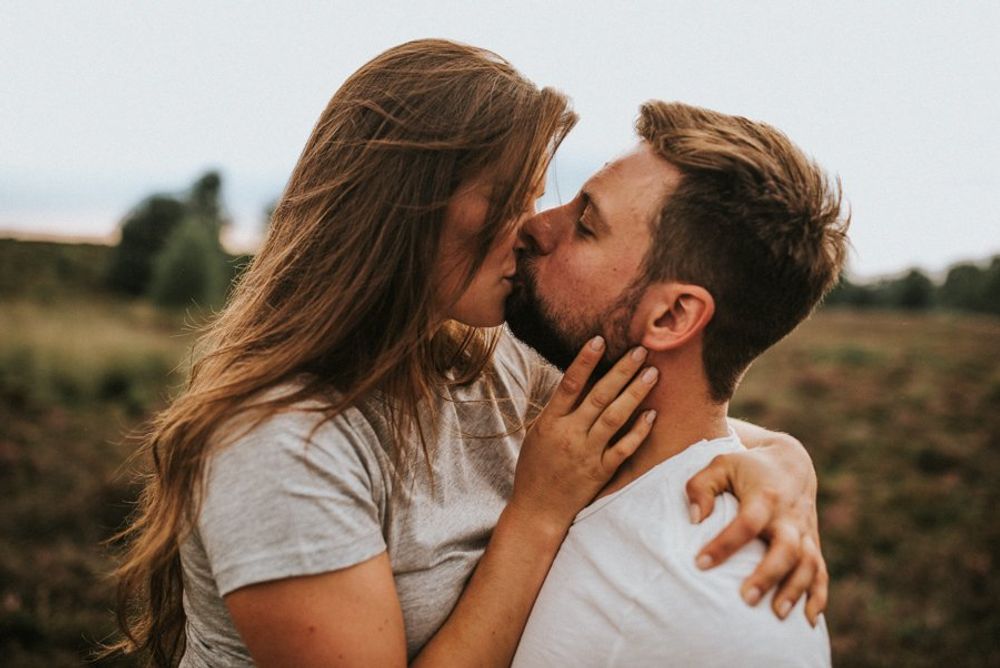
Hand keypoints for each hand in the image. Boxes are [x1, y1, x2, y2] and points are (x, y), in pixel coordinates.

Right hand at [509, 336, 658, 533]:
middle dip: (621, 371)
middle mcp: (570, 435)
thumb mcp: (537, 433)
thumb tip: (578, 380)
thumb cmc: (535, 468)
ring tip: (651, 374)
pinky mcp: (602, 471)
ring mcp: (587, 454)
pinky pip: (624, 448)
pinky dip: (639, 431)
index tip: (599, 339)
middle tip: (640, 350)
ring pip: (615, 418)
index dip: (585, 361)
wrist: (538, 509)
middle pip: (599, 396)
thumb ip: (558, 410)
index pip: (569, 385)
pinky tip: (652, 415)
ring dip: (635, 394)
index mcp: (550, 423)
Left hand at [685, 433, 826, 625]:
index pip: (746, 524)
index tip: (699, 564)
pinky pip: (821, 573)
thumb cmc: (746, 468)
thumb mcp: (720, 465)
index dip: (724, 545)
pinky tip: (807, 621)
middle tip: (746, 599)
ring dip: (795, 590)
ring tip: (777, 615)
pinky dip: (818, 596)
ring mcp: (804, 533)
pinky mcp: (813, 544)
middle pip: (786, 549)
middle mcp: (789, 517)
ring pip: (808, 564)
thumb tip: (694, 519)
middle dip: (769, 575)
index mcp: (764, 497)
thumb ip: (701, 487)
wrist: (790, 464)